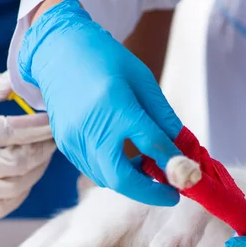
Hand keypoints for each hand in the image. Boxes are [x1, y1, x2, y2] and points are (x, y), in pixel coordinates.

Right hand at [0, 72, 55, 220]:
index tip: (54, 123)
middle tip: (52, 143)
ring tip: (40, 161)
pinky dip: (15, 197)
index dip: (37, 129)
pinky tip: (22, 181)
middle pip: (13, 167)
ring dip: (32, 176)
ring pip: (8, 191)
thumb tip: (25, 78)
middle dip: (40, 154)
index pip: (7, 133)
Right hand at [18, 0, 183, 206]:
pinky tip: (125, 159)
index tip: (186, 178)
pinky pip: (93, 170)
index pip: (151, 144)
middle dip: (149, 193)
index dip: (172, 164)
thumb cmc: (106, 60)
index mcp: (116, 105)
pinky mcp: (65, 145)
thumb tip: (182, 148)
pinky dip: (113, 172)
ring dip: (132, 182)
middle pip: (121, 178)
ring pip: (106, 179)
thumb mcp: (143, 80)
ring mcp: (74, 139)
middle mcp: (92, 127)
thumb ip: (163, 117)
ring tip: (149, 170)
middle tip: (170, 194)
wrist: (59, 52)